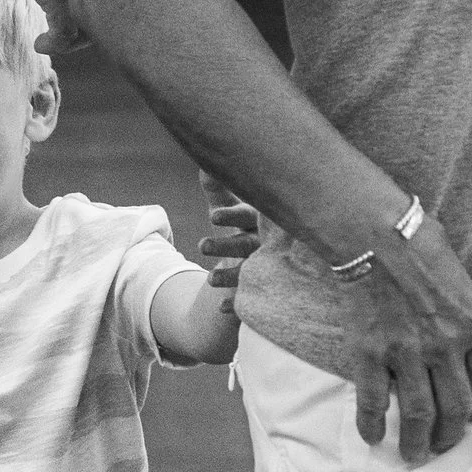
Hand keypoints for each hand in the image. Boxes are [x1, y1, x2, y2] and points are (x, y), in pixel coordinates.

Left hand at [197, 173, 260, 315]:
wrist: (265, 258)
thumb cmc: (242, 226)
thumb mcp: (228, 208)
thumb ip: (217, 189)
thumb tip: (206, 165)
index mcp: (261, 219)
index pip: (247, 214)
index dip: (231, 215)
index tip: (212, 216)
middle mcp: (269, 243)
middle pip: (248, 244)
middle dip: (226, 246)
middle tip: (201, 247)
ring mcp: (270, 267)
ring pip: (252, 272)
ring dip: (231, 276)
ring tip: (209, 280)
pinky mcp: (265, 289)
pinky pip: (252, 298)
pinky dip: (237, 303)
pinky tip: (221, 306)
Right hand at [337, 216, 471, 465]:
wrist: (375, 233)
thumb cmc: (420, 244)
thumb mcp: (463, 280)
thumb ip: (467, 315)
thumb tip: (466, 334)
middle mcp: (447, 346)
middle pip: (457, 408)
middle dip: (450, 435)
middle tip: (440, 447)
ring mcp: (408, 352)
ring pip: (419, 414)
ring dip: (416, 442)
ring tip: (412, 456)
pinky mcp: (372, 353)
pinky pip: (374, 400)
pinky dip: (372, 424)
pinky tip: (372, 438)